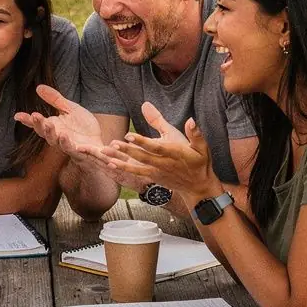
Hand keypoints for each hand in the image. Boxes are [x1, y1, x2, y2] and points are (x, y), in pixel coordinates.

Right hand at [15, 85, 106, 166]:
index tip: (17, 115)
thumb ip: (54, 99)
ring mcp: (67, 145)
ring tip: (48, 125)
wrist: (99, 140)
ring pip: (56, 142)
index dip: (27, 120)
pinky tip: (64, 136)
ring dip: (51, 134)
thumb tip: (38, 87)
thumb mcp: (69, 108)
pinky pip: (72, 149)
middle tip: (35, 116)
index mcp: (53, 126)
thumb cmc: (82, 126)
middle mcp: (57, 136)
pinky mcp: (79, 152)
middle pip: (45, 132)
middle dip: (39, 125)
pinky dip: (67, 144)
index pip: (37, 123)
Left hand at [100, 102, 216, 200]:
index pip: (157, 147)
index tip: (129, 135)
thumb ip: (194, 133)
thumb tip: (191, 119)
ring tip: (105, 153)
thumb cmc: (199, 162)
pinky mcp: (153, 177)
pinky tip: (111, 163)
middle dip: (127, 150)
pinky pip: (136, 173)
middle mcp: (165, 164)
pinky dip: (124, 168)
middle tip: (112, 143)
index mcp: (176, 153)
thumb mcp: (201, 146)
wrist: (198, 186)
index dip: (142, 141)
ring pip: (137, 165)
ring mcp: (158, 172)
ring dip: (120, 159)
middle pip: (143, 156)